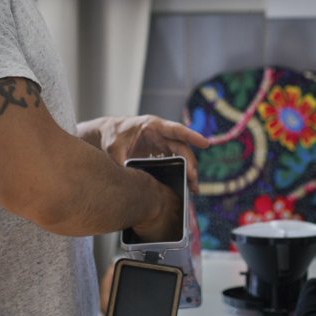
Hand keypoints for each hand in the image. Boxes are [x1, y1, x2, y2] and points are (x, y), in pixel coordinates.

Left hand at [84, 115, 209, 191]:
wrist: (110, 134)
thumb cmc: (113, 135)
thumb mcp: (114, 147)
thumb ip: (121, 161)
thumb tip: (127, 178)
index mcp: (153, 126)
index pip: (176, 130)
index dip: (192, 136)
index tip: (205, 143)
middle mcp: (162, 134)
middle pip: (181, 148)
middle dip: (190, 164)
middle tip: (194, 180)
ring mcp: (163, 144)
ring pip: (181, 157)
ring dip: (189, 172)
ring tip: (194, 189)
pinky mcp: (161, 154)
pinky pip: (175, 163)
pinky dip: (181, 174)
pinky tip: (185, 187)